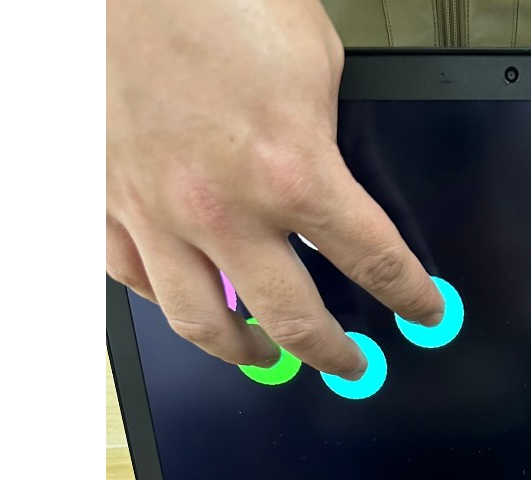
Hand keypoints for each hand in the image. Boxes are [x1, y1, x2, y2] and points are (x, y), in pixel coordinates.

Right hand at [106, 0, 442, 376]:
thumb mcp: (314, 63)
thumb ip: (329, 141)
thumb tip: (338, 187)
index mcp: (292, 172)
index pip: (375, 263)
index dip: (411, 298)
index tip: (425, 313)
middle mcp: (224, 209)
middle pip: (294, 322)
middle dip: (335, 354)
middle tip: (352, 364)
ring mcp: (157, 212)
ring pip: (204, 325)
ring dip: (246, 353)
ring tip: (266, 355)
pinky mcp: (105, 199)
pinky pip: (135, 279)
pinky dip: (167, 300)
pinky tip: (188, 301)